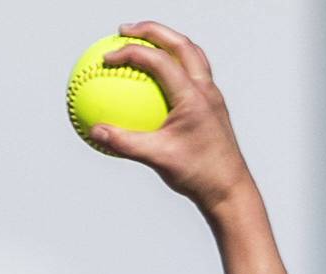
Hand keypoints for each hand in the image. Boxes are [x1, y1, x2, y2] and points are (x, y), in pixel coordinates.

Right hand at [90, 21, 253, 214]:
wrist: (230, 191)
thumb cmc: (197, 175)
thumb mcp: (157, 159)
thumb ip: (124, 143)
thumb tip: (94, 131)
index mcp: (193, 96)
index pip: (159, 59)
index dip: (129, 52)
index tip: (107, 58)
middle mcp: (206, 90)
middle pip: (179, 43)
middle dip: (150, 30)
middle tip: (124, 31)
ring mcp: (212, 97)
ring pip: (191, 55)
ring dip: (168, 42)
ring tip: (145, 44)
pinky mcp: (213, 107)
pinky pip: (193, 76)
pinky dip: (175, 66)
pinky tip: (158, 81)